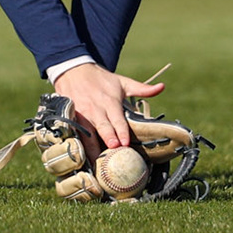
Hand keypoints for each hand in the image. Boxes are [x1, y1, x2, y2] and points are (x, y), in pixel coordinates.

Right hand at [51, 63, 165, 149]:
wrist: (74, 70)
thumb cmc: (101, 79)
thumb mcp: (122, 82)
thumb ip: (142, 89)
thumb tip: (162, 87)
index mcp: (110, 101)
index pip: (117, 118)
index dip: (121, 130)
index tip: (125, 142)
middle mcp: (96, 109)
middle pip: (102, 126)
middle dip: (108, 137)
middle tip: (113, 149)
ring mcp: (82, 115)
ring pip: (87, 133)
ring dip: (91, 147)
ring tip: (96, 162)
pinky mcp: (71, 118)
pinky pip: (75, 133)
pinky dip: (78, 145)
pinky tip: (81, 158)